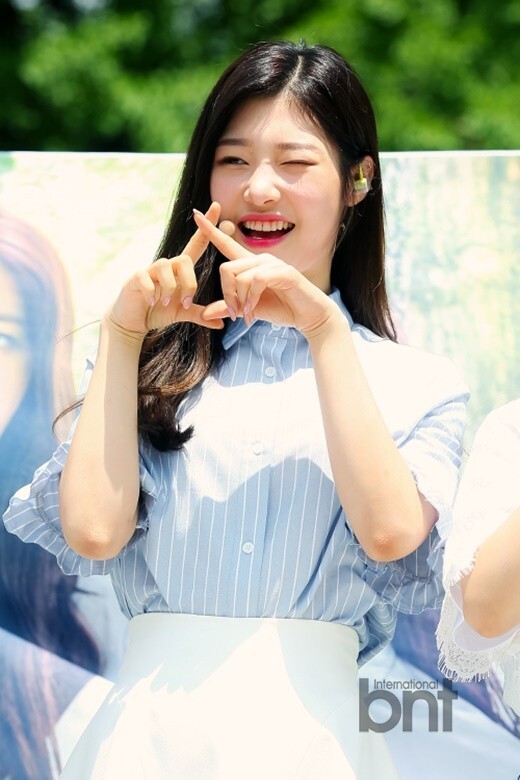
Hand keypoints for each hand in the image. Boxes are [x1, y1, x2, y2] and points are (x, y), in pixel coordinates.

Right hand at [106, 203, 224, 335]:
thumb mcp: (182, 313)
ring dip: (171, 288)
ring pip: (166, 267)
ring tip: (167, 303)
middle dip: (189, 282)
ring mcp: (149, 271)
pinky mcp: (135, 278)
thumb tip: (221, 323)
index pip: (196, 245)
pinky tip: (151, 301)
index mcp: (179, 271)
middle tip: (187, 302)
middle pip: (184, 261)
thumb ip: (201, 314)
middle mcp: (166, 266)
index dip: (206, 228)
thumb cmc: (157, 311)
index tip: (216, 206)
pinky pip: (146, 278)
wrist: (132, 322)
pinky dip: (152, 291)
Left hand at [193, 206, 337, 337]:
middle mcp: (260, 260)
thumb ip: (229, 308)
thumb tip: (205, 314)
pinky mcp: (283, 272)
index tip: (196, 215)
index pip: (227, 244)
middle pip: (227, 268)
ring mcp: (273, 263)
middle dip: (226, 294)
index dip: (210, 230)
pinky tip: (252, 310)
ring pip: (240, 276)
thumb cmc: (282, 309)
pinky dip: (250, 298)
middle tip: (234, 313)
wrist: (309, 317)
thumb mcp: (249, 310)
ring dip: (239, 300)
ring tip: (246, 315)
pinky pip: (255, 280)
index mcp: (251, 265)